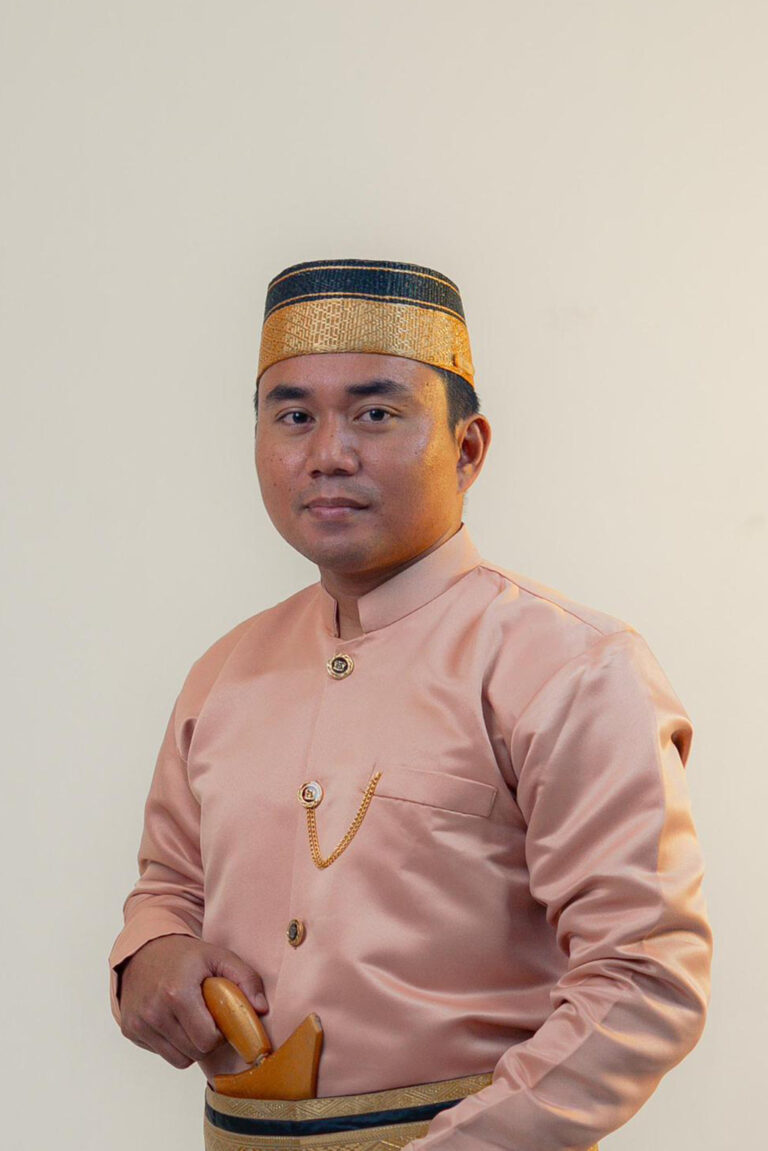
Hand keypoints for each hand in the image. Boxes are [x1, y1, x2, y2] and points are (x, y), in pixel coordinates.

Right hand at [118, 934, 268, 1072]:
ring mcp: (139, 1022)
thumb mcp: (219, 956)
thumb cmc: (184, 955)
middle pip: (193, 1053)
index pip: (207, 1041)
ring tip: (191, 1020)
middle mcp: (154, 1011)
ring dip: (189, 1045)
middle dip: (206, 1041)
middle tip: (207, 1019)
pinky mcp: (130, 1030)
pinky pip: (161, 1052)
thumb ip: (246, 979)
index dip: (219, 1034)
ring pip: (177, 1059)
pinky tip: (173, 1020)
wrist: (143, 949)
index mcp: (177, 993)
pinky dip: (171, 1043)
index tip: (219, 1019)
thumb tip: (261, 1009)